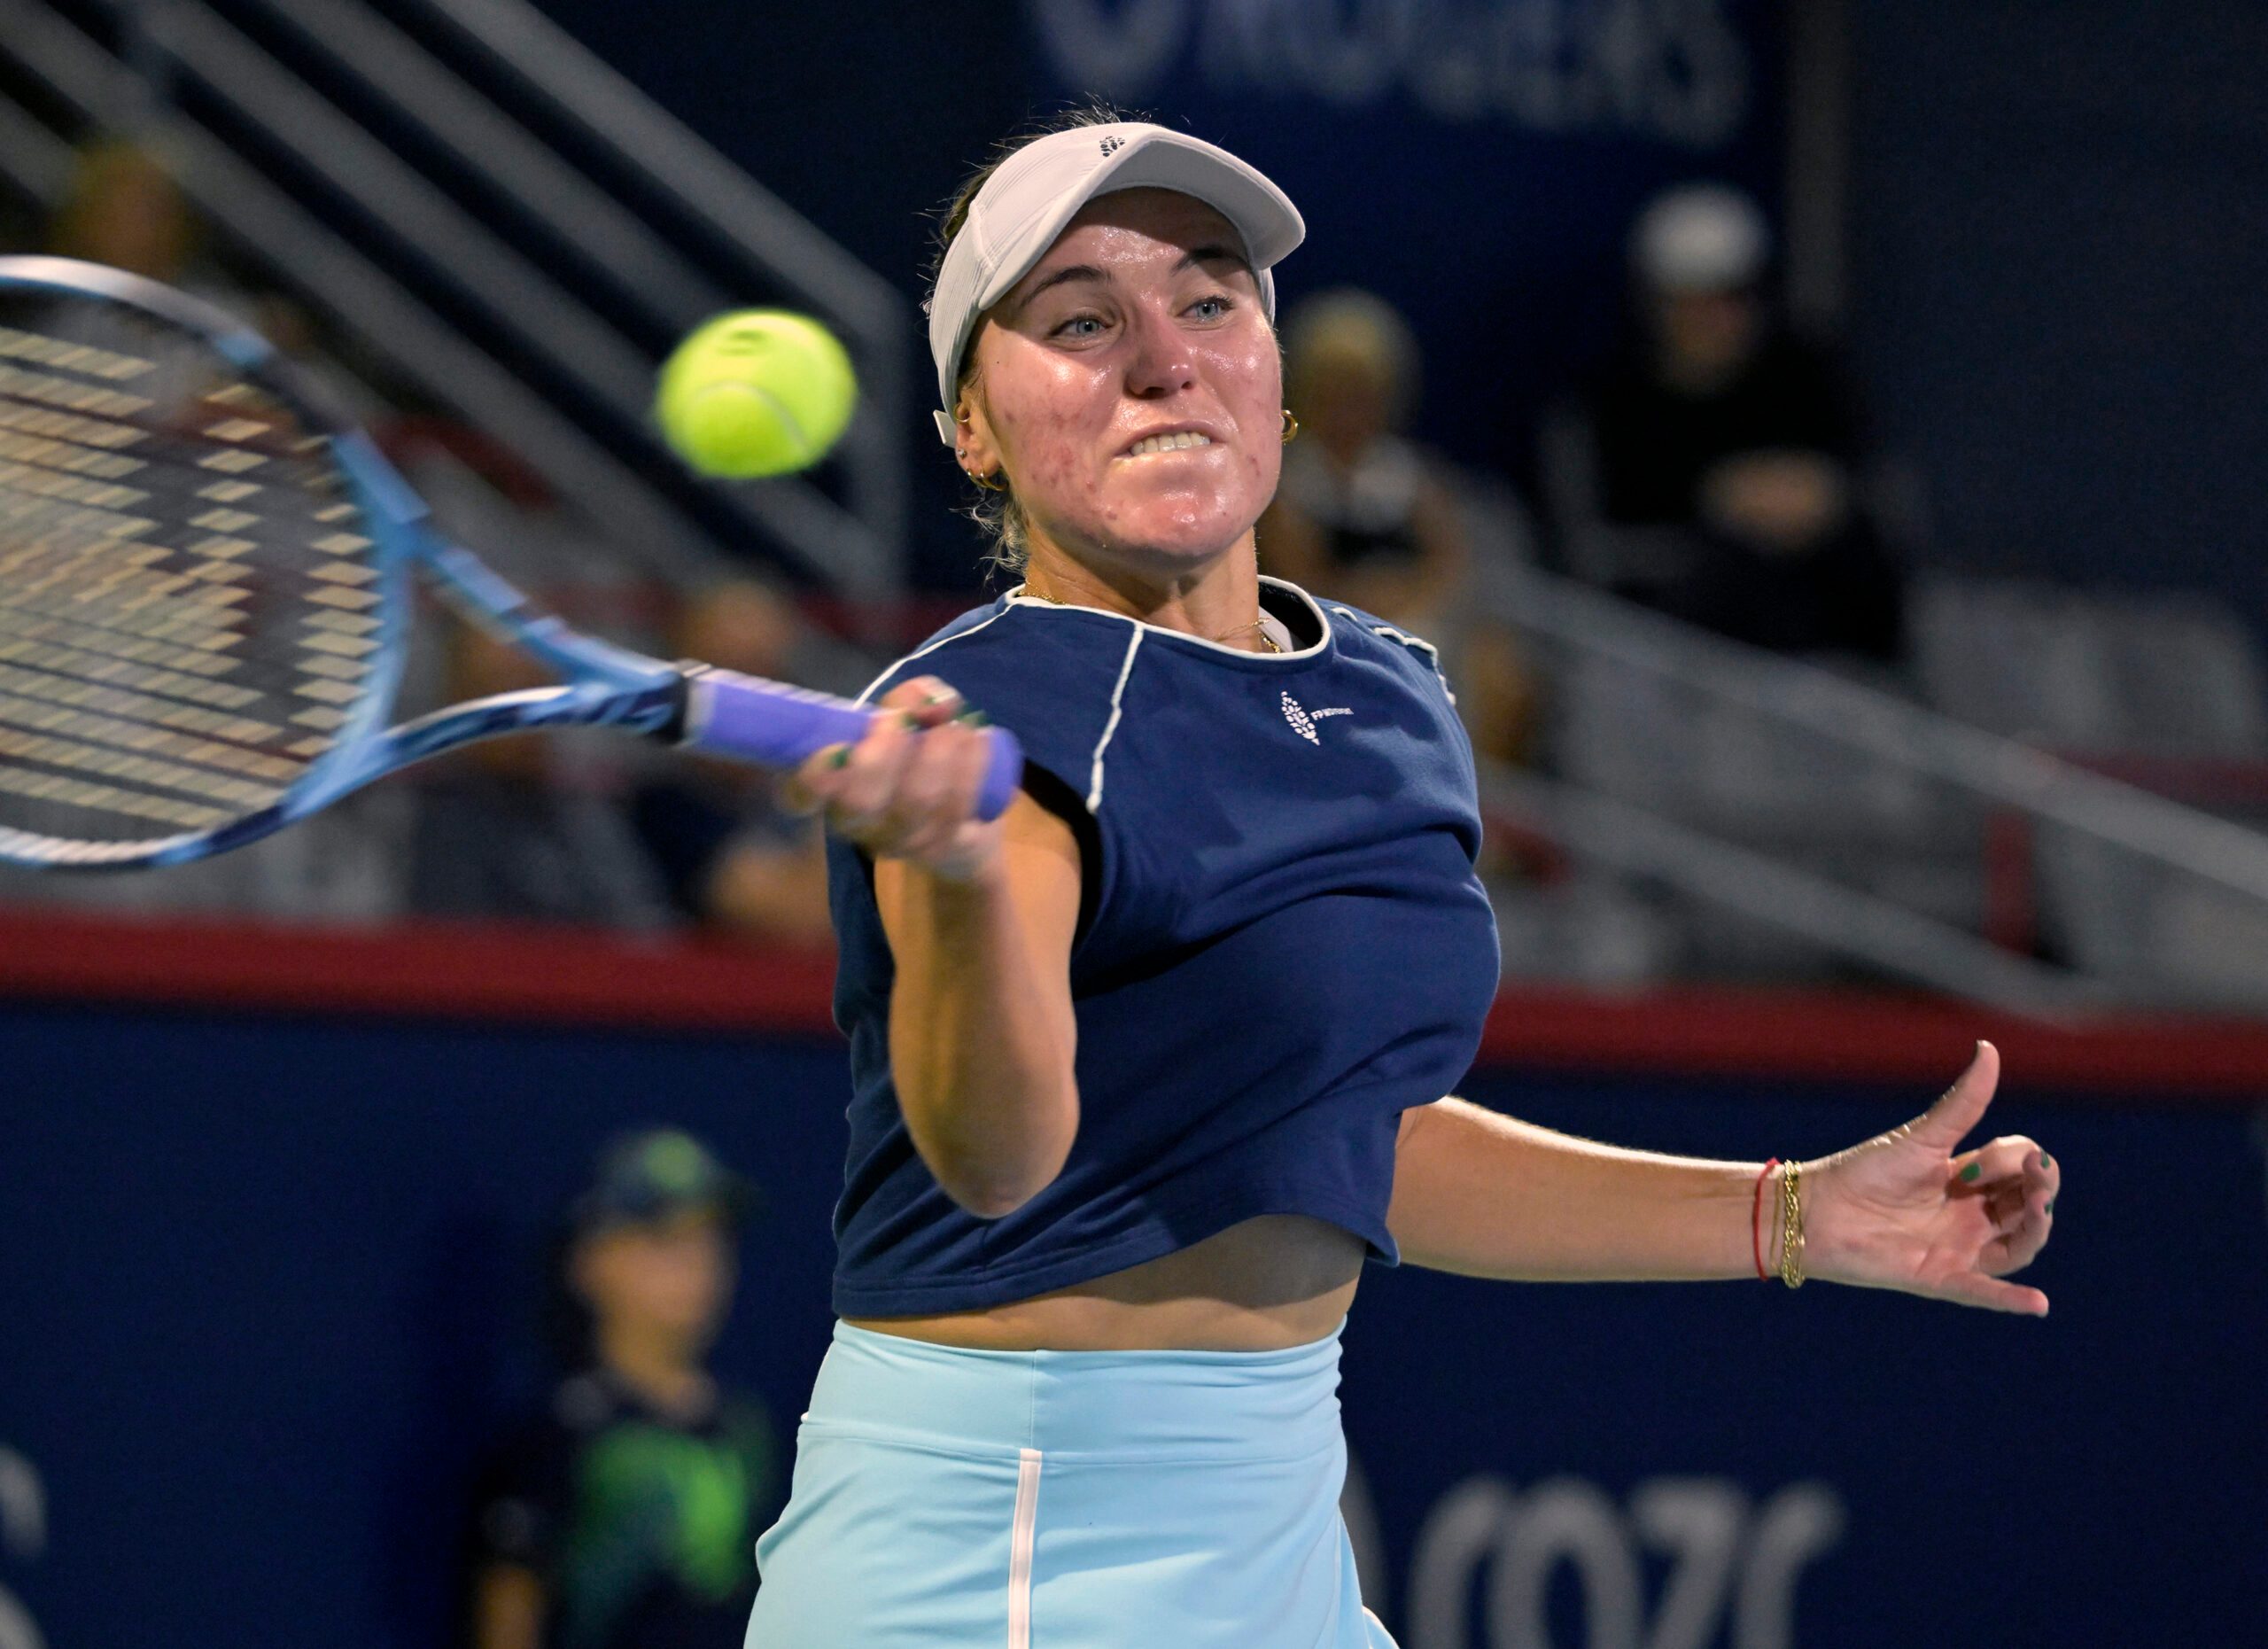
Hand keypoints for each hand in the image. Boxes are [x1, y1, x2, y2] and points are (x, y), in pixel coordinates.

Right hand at [783, 677, 1001, 880]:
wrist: (966, 816)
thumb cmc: (918, 754)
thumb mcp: (906, 717)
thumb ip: (910, 699)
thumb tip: (931, 703)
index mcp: (830, 790)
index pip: (801, 795)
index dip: (814, 778)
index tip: (838, 747)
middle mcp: (858, 825)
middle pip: (860, 803)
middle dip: (885, 754)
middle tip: (905, 720)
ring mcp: (900, 843)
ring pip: (915, 802)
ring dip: (939, 752)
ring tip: (956, 723)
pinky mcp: (942, 849)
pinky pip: (955, 808)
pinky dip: (970, 767)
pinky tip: (978, 739)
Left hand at [1801, 1042, 2058, 1314]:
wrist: (1813, 1208)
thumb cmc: (1863, 1170)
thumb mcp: (1921, 1138)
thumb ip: (1962, 1103)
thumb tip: (1989, 1049)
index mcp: (1970, 1180)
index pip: (2022, 1170)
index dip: (2020, 1161)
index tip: (1984, 1155)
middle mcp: (1971, 1216)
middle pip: (2029, 1208)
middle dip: (2042, 1191)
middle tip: (2039, 1178)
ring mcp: (1958, 1248)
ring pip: (2018, 1247)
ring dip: (2036, 1231)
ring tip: (2038, 1211)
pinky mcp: (1938, 1277)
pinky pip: (1983, 1292)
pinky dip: (2010, 1299)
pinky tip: (2038, 1303)